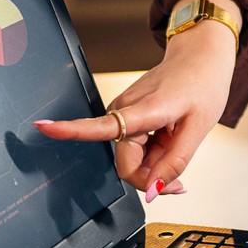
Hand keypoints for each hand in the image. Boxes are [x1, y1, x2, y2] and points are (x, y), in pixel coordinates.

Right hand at [34, 22, 235, 198]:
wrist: (201, 55)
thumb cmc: (203, 84)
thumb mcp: (199, 129)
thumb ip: (175, 163)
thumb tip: (151, 192)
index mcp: (143, 109)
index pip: (101, 126)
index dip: (71, 130)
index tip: (44, 127)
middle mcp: (125, 109)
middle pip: (125, 164)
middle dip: (150, 176)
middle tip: (178, 177)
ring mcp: (124, 111)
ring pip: (131, 158)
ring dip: (154, 163)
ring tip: (176, 142)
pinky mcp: (127, 114)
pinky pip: (134, 146)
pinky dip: (152, 152)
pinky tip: (169, 139)